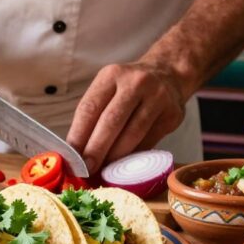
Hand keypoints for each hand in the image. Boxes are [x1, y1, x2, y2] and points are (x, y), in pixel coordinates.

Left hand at [67, 61, 187, 172]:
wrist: (168, 74)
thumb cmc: (128, 89)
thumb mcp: (108, 89)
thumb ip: (94, 116)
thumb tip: (78, 152)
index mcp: (111, 75)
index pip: (89, 108)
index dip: (78, 135)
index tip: (72, 157)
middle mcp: (135, 83)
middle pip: (111, 121)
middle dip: (96, 149)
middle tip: (87, 169)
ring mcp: (157, 97)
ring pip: (132, 134)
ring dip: (115, 156)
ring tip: (104, 169)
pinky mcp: (172, 114)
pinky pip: (149, 141)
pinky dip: (134, 155)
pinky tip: (125, 163)